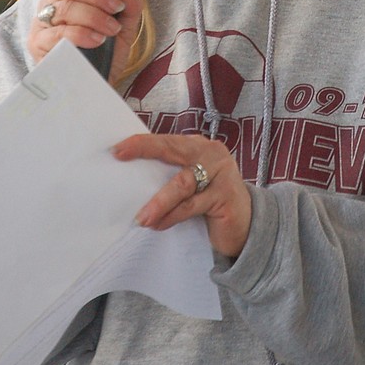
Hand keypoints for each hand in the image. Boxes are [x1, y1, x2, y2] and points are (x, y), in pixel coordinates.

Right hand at [27, 0, 141, 82]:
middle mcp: (53, 2)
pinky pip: (58, 33)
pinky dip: (82, 34)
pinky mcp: (38, 44)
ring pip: (64, 7)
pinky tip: (98, 40)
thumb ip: (129, 7)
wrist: (95, 87)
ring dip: (93, 16)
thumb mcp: (124, 28)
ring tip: (111, 29)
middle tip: (115, 8)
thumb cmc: (106, 53)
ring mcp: (42, 23)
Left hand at [112, 133, 252, 259]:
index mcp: (199, 146)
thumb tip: (132, 179)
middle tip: (121, 157)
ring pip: (183, 183)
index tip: (118, 148)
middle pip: (174, 149)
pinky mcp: (226, 197)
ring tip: (141, 218)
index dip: (143, 143)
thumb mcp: (192, 182)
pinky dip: (172, 215)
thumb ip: (172, 175)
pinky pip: (193, 206)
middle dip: (146, 150)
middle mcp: (211, 154)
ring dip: (158, 201)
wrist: (247, 224)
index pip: (168, 140)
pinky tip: (158, 224)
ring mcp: (221, 174)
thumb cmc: (211, 201)